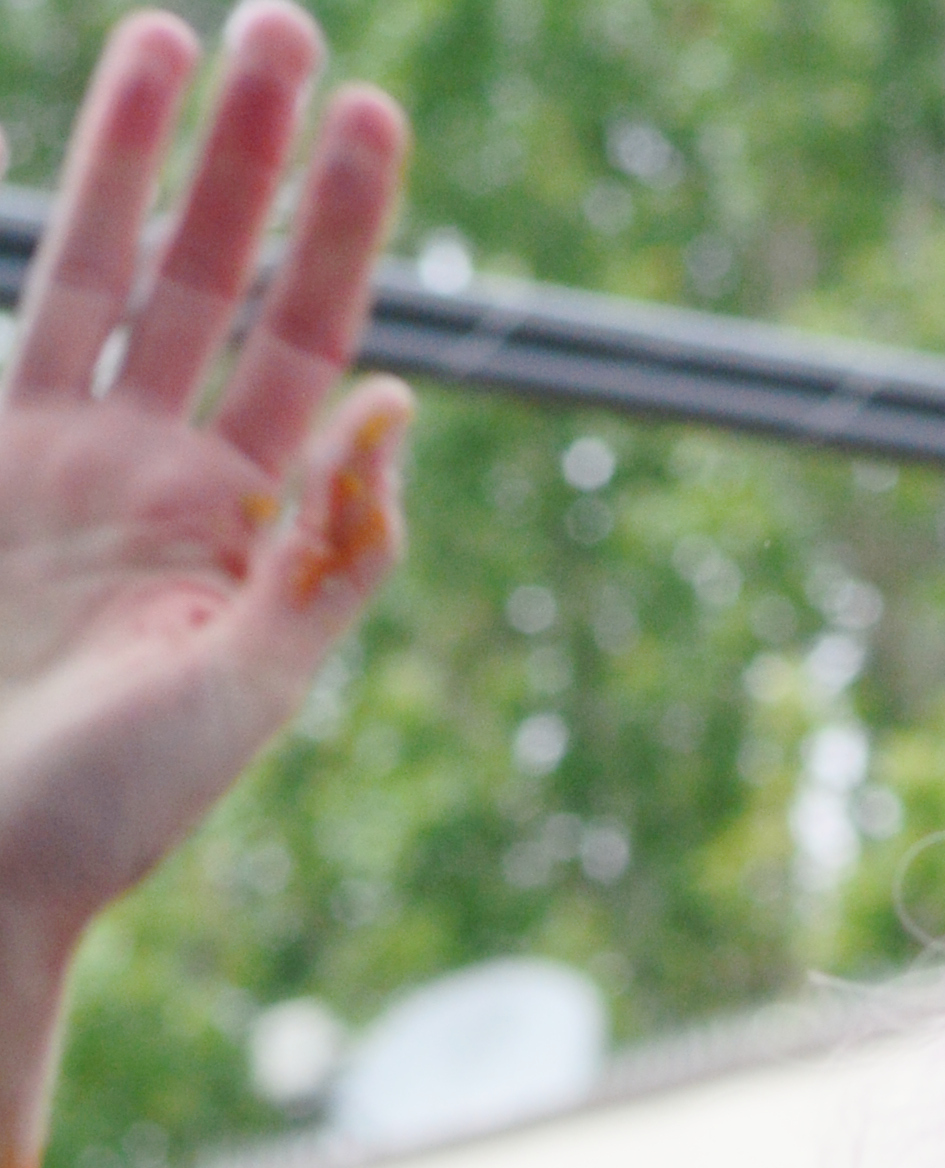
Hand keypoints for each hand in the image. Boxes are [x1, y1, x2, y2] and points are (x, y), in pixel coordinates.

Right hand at [0, 11, 403, 1001]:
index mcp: (251, 528)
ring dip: (157, 156)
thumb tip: (401, 403)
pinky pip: (36, 309)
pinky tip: (101, 150)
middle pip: (223, 278)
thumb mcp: (244, 685)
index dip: (343, 231)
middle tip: (292, 30)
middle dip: (258, 159)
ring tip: (187, 35)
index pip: (313, 344)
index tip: (376, 121)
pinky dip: (66, 229)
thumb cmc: (111, 806)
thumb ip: (328, 555)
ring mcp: (71, 454)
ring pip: (122, 268)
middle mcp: (170, 473)